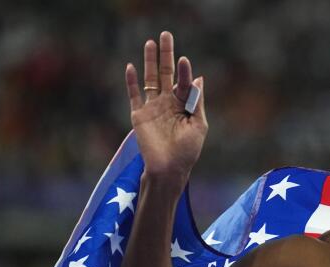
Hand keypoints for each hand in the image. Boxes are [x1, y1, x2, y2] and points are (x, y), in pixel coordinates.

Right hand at [126, 31, 207, 181]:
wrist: (169, 169)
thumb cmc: (188, 151)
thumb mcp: (199, 125)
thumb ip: (197, 101)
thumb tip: (199, 78)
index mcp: (184, 104)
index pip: (184, 82)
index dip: (184, 71)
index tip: (184, 61)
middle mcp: (168, 102)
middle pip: (165, 73)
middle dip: (166, 54)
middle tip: (166, 34)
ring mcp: (153, 107)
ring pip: (150, 79)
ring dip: (149, 61)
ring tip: (150, 42)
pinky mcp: (139, 115)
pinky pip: (134, 95)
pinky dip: (132, 81)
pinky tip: (131, 66)